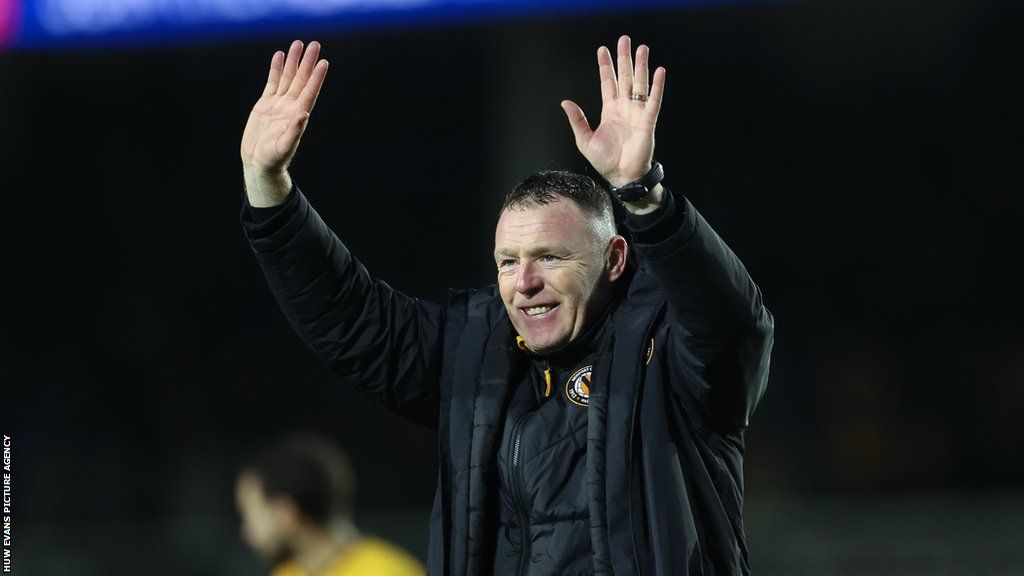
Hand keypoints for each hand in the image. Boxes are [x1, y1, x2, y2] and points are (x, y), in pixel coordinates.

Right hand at [241, 40, 328, 205]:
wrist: (259, 162)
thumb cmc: (273, 159)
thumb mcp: (284, 146)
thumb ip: (294, 131)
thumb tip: (303, 114)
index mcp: (298, 116)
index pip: (310, 92)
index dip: (316, 77)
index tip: (324, 62)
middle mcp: (291, 107)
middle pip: (301, 80)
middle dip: (307, 62)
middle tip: (315, 44)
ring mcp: (279, 104)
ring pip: (288, 78)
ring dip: (293, 62)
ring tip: (298, 44)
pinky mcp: (266, 104)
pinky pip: (272, 82)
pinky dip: (276, 69)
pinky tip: (280, 55)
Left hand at [561, 35, 665, 188]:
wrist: (622, 176)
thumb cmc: (605, 161)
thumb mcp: (585, 140)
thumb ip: (577, 120)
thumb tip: (565, 102)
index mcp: (609, 110)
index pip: (607, 82)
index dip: (605, 66)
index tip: (602, 49)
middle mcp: (624, 108)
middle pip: (625, 77)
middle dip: (624, 58)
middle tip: (624, 39)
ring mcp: (637, 112)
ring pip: (640, 84)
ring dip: (641, 66)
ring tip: (642, 48)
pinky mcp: (648, 120)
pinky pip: (653, 100)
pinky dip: (657, 86)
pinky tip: (659, 71)